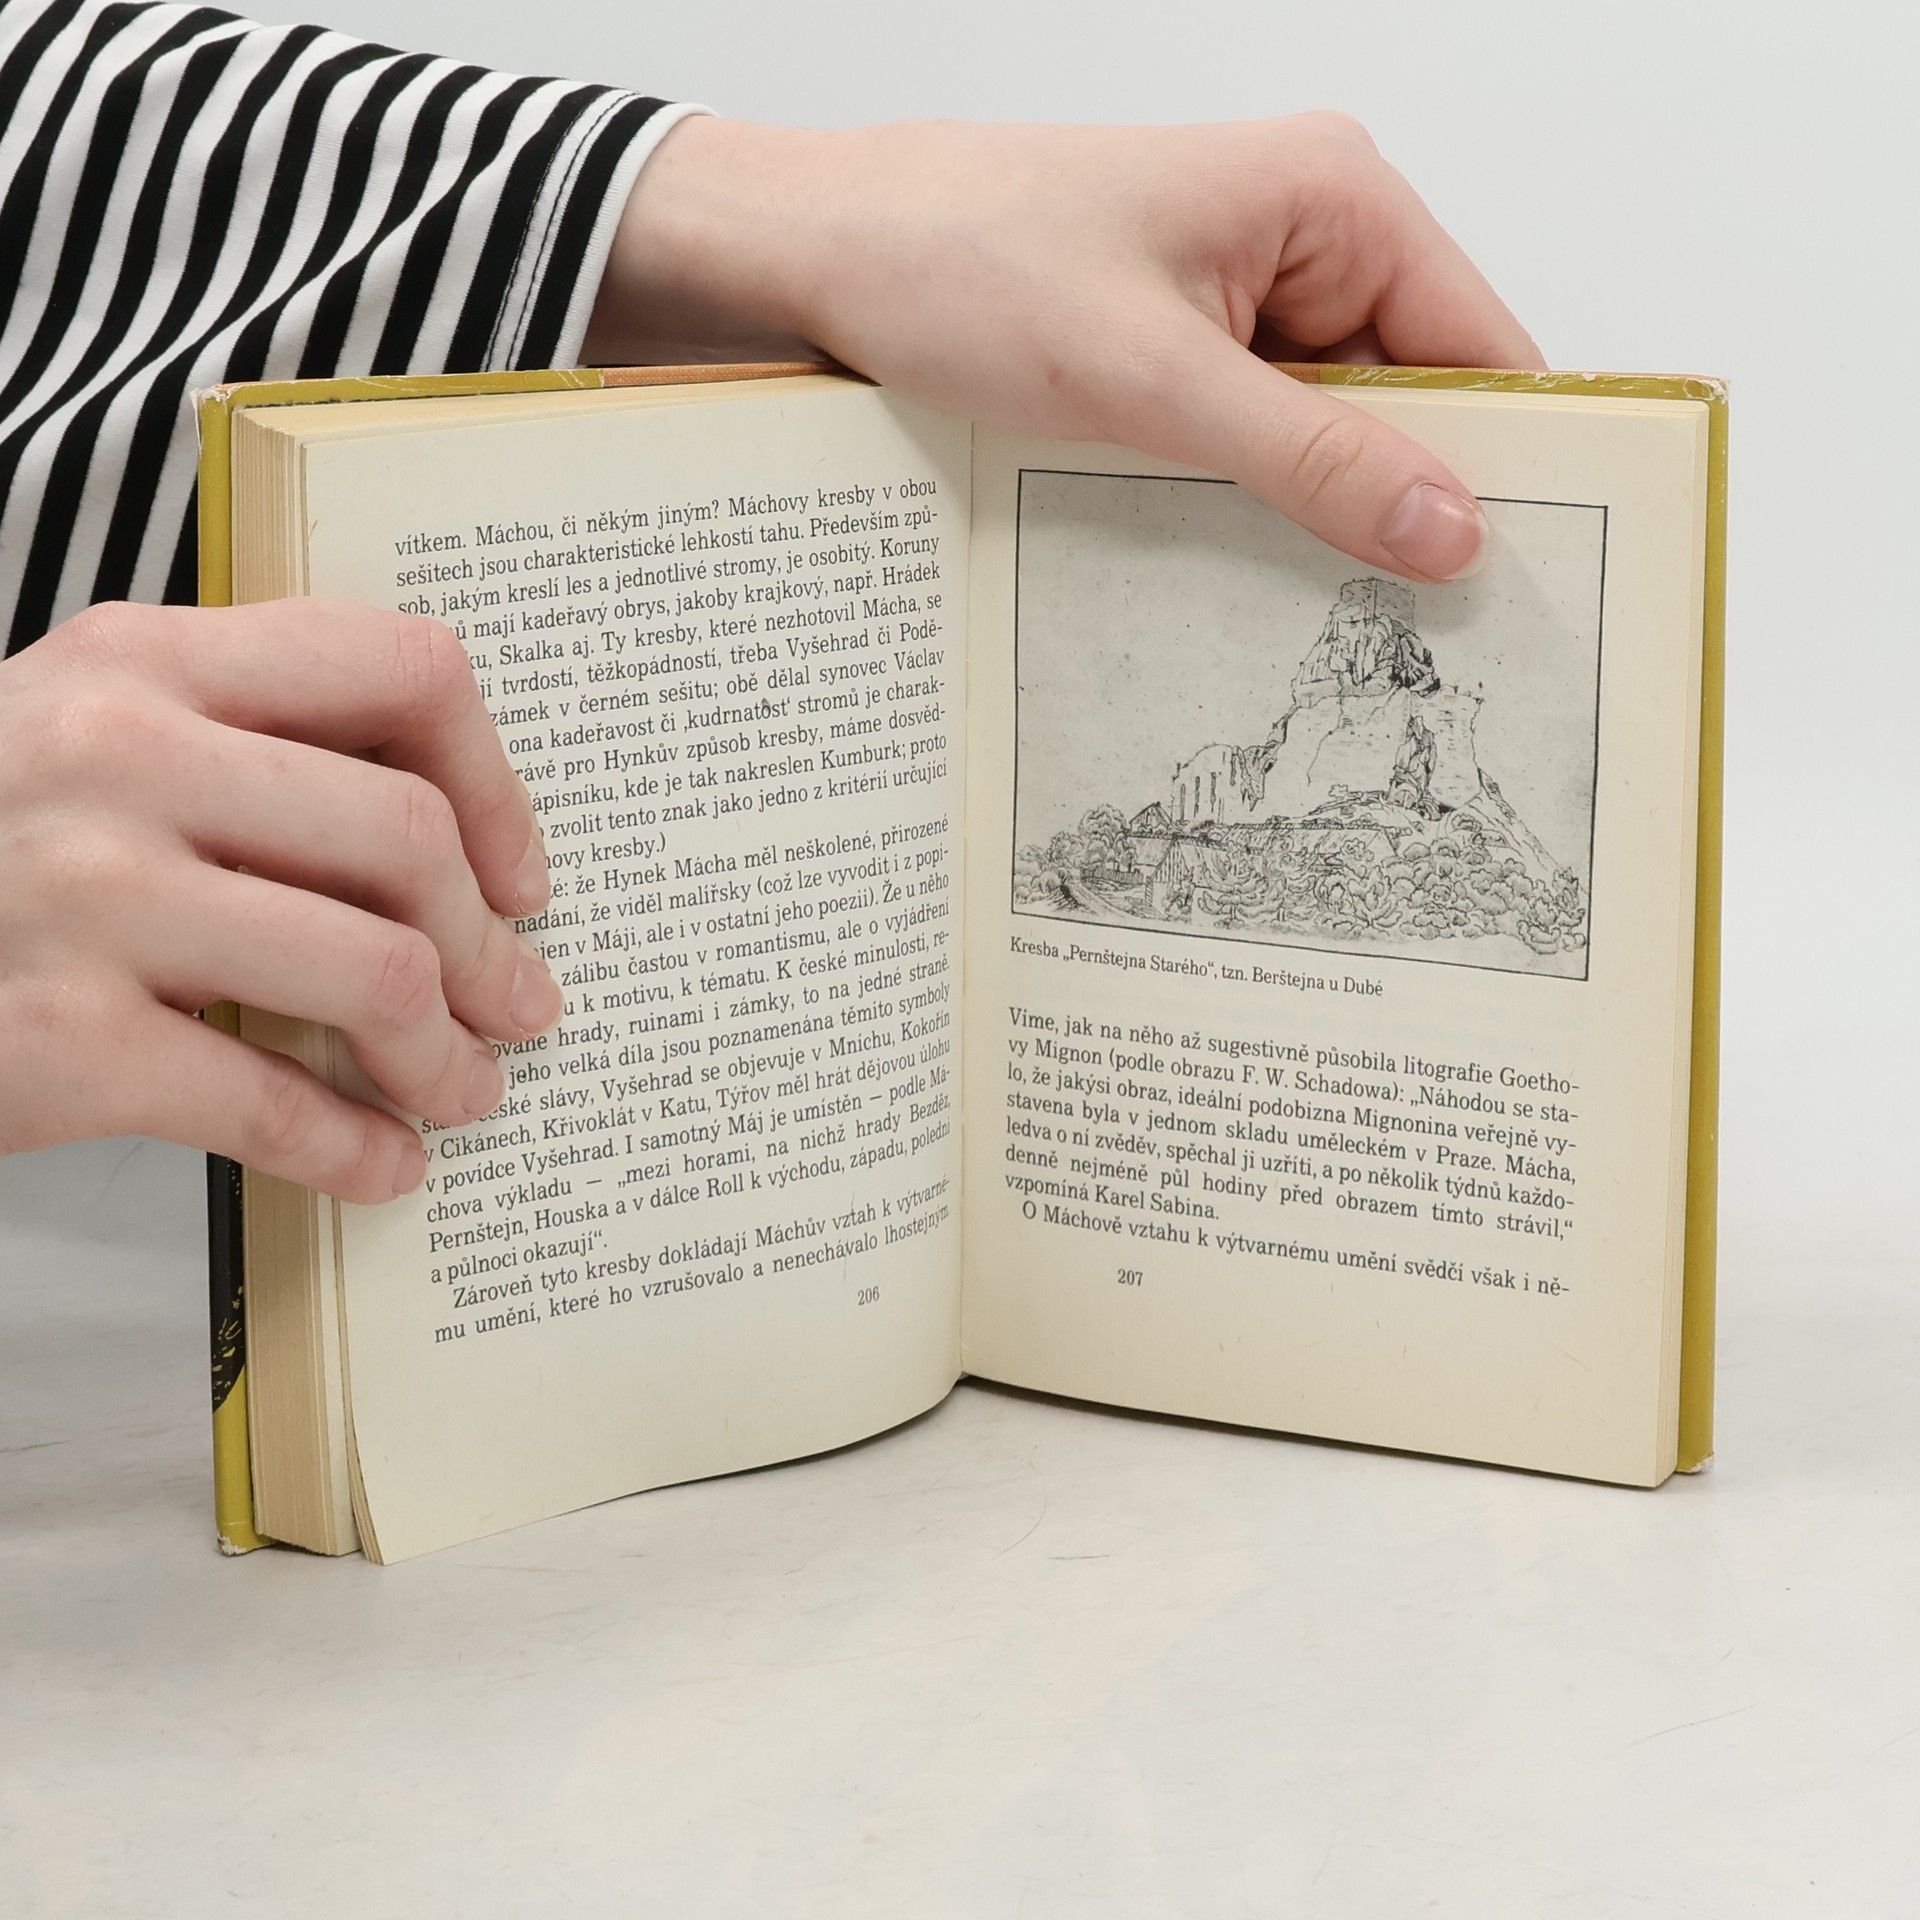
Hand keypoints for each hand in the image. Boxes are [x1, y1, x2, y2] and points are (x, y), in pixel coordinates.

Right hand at [0, 602, 562, 1201]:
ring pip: (372, 971)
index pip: (400, 669)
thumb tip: (457, 846)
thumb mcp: (89, 738)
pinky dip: (353, 1150)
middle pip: (407, 838)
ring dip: (447, 1055)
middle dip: (492, 944)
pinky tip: (385, 1167)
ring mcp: (83, 897)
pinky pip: (269, 1102)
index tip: (521, 872)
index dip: (497, 782)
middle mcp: (117, 755)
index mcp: (144, 660)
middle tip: (521, 1005)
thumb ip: (248, 748)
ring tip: (465, 1093)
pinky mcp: (57, 1042)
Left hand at [588, 113, 1543, 582]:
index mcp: (1336, 200)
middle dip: (1399, 507)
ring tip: (1302, 616)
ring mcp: (1241, 295)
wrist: (820, 250)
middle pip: (1411, 400)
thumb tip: (1449, 527)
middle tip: (1397, 644)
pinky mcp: (1182, 344)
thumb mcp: (1148, 378)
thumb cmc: (960, 263)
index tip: (1502, 593)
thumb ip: (1307, 455)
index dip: (1503, 469)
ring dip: (1311, 514)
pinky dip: (1247, 500)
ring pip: (1328, 432)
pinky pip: (1253, 438)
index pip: (1481, 348)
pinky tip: (1225, 563)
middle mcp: (1307, 238)